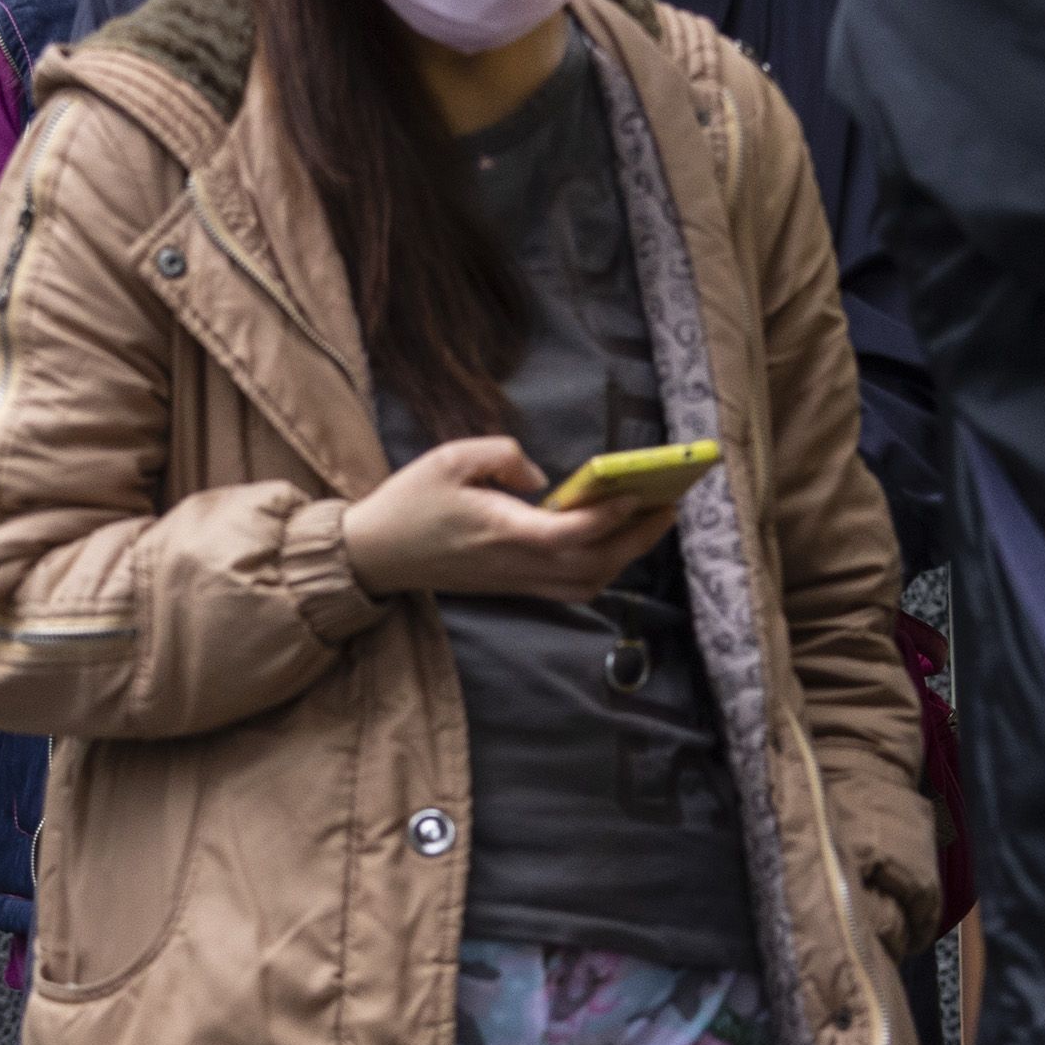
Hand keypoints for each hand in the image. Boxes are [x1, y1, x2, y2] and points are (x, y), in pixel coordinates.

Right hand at [339, 434, 682, 601]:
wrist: (376, 555)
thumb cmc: (410, 503)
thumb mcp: (450, 457)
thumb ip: (503, 456)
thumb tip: (543, 477)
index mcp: (501, 531)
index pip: (568, 534)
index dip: (608, 517)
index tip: (635, 492)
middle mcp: (515, 564)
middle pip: (592, 565)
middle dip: (637, 538)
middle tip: (667, 506)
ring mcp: (516, 581)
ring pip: (587, 583)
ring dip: (625, 557)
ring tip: (650, 522)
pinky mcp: (513, 586)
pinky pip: (570, 589)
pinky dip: (601, 570)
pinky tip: (614, 543)